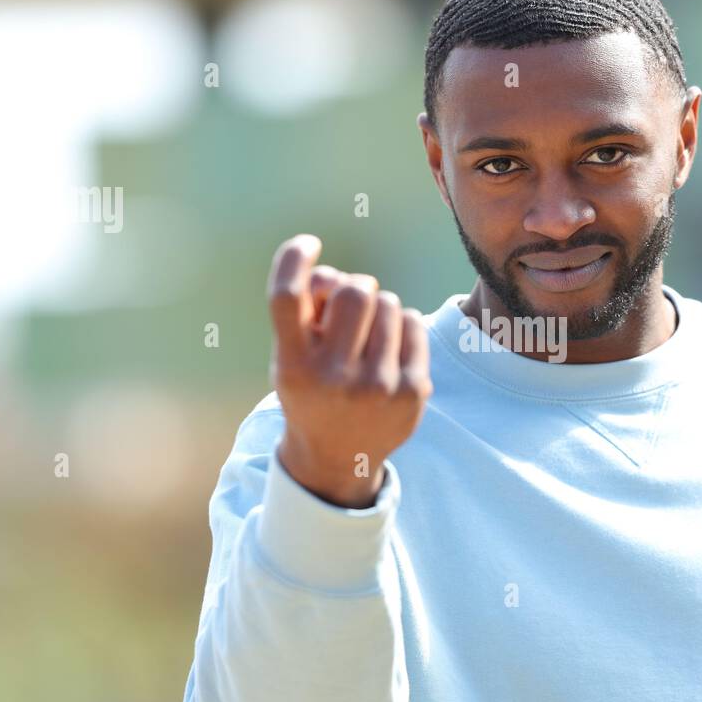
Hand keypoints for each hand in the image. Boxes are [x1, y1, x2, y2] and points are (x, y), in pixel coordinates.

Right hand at [267, 234, 431, 508]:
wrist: (338, 457)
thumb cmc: (313, 390)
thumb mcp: (292, 356)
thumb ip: (304, 311)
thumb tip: (333, 275)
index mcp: (293, 366)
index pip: (287, 297)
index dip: (294, 259)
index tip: (309, 244)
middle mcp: (334, 378)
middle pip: (351, 292)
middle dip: (352, 287)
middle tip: (349, 303)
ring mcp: (378, 387)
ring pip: (388, 302)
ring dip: (377, 309)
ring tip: (367, 336)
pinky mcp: (413, 390)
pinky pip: (413, 322)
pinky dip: (401, 325)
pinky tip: (389, 348)